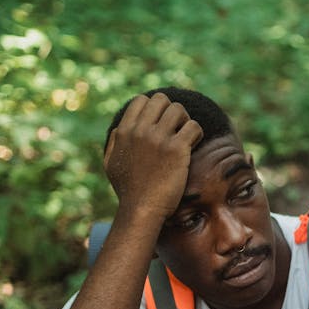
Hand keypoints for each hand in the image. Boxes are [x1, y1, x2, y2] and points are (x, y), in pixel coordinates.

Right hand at [104, 93, 203, 219]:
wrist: (141, 209)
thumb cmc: (128, 191)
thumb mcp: (111, 163)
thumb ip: (115, 142)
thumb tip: (120, 129)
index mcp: (124, 131)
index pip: (142, 100)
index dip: (155, 109)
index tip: (161, 125)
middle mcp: (140, 130)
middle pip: (161, 99)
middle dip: (171, 112)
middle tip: (176, 130)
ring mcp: (158, 138)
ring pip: (178, 109)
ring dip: (185, 121)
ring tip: (185, 139)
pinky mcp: (176, 149)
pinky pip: (194, 126)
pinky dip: (197, 134)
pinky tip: (192, 146)